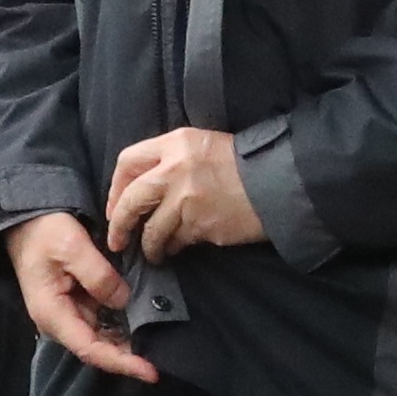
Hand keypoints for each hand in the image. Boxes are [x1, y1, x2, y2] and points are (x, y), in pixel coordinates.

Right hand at [3, 211, 156, 381]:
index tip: (151, 371)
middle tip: (163, 357)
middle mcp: (59, 320)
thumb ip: (98, 276)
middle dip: (129, 356)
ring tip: (158, 343)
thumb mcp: (72, 247)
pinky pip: (102, 319)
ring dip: (127, 341)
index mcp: (52, 314)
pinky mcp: (76, 302)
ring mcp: (68, 312)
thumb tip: (123, 300)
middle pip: (98, 348)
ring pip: (102, 335)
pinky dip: (122, 323)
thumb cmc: (44, 232)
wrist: (25, 220)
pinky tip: (144, 320)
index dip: (121, 362)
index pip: (90, 349)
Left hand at [104, 128, 265, 260]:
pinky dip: (173, 248)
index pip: (128, 161)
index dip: (116, 188)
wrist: (280, 181)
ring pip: (152, 230)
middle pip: (131, 200)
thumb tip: (142, 190)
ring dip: (149, 245)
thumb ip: (171, 160)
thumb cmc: (244, 164)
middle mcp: (175, 169)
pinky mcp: (200, 226)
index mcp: (176, 143)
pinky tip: (176, 249)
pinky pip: (176, 242)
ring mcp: (186, 200)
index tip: (116, 206)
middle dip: (119, 224)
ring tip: (153, 252)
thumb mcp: (203, 146)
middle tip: (118, 240)